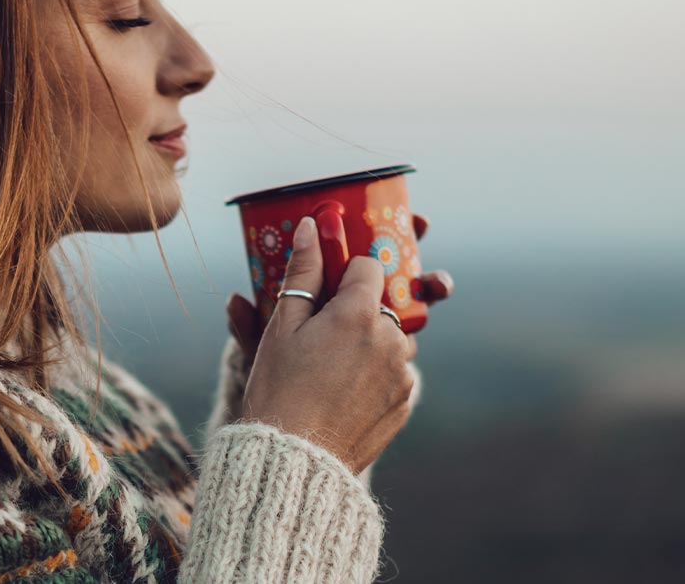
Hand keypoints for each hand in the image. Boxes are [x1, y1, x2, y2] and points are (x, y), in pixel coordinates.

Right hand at [240, 215, 415, 471]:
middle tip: (320, 337)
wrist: (295, 457)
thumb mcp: (282, 326)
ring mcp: (402, 373)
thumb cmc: (280, 388)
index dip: (344, 274)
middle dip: (356, 312)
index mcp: (359, 313)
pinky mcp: (405, 402)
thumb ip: (302, 272)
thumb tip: (311, 227)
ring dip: (369, 343)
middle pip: (381, 304)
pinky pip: (393, 373)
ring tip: (329, 369)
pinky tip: (342, 392)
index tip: (326, 291)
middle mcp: (391, 339)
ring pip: (390, 339)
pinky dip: (374, 375)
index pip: (368, 267)